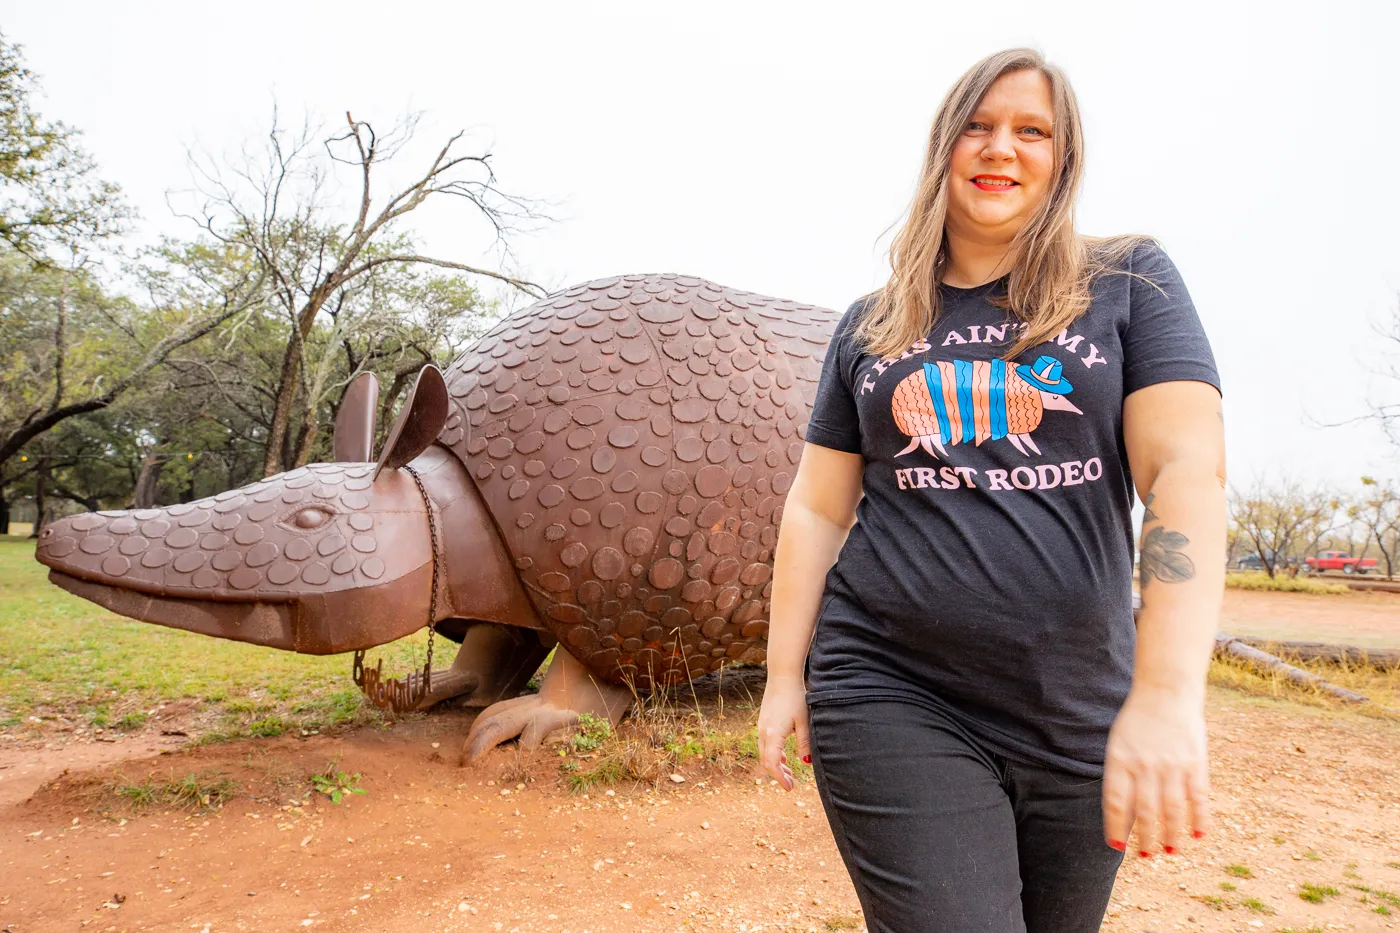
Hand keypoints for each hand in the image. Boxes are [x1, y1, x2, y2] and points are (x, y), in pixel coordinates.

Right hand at [756, 673, 810, 790]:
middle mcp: (763, 732)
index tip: (789, 788)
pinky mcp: (763, 723)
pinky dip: (773, 755)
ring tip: (790, 774)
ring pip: (764, 753)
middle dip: (778, 775)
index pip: (772, 763)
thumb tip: (806, 763)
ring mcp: (761, 727)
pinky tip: (783, 758)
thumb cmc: (795, 698)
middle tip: (792, 785)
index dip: (780, 778)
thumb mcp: (804, 722)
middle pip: (766, 761)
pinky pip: (765, 745)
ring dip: (776, 765)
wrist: (782, 677)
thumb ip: (804, 743)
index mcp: (773, 734)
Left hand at [1102, 684, 1211, 856]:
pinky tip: (1199, 835)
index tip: (1115, 845)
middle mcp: (1145, 765)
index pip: (1116, 802)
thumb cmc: (1137, 722)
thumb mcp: (1119, 744)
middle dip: (1144, 838)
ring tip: (1170, 851)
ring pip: (1172, 810)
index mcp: (1120, 760)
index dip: (1116, 827)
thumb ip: (1121, 777)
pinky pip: (1199, 797)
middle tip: (1146, 855)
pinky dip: (1200, 818)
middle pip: (1145, 812)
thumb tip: (1124, 816)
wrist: (1165, 691)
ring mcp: (1171, 764)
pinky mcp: (1195, 762)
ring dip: (1171, 835)